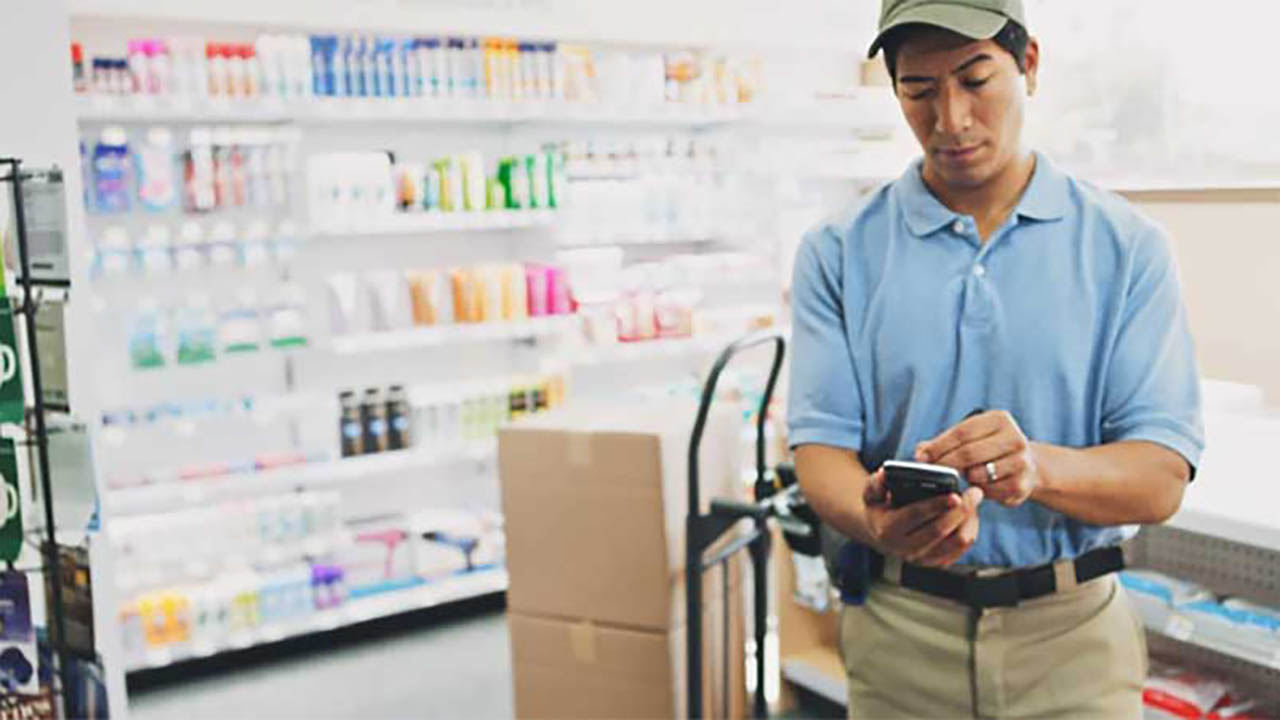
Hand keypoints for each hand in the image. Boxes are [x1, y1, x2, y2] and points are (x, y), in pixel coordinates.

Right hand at [863, 469, 983, 566]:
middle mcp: (905, 548)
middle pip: (940, 530)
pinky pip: (962, 549)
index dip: (936, 505)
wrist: (881, 535)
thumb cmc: (880, 509)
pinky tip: (970, 515)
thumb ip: (876, 483)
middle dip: (961, 511)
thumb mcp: (871, 494)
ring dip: (969, 520)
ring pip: (956, 542)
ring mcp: (922, 559)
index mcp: (888, 529)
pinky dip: (970, 530)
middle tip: (974, 492)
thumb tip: (885, 474)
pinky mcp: (936, 563)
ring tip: (973, 502)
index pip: (915, 516)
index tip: (955, 495)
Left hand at [916, 410, 1040, 507]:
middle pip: (969, 453)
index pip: (962, 432)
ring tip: (961, 475)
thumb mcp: (970, 438)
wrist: (1026, 466)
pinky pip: (988, 491)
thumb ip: (943, 443)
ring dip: (964, 477)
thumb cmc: (988, 449)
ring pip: (978, 473)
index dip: (939, 446)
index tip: (921, 457)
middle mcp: (1015, 438)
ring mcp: (1021, 462)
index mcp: (999, 419)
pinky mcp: (1022, 484)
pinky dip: (978, 490)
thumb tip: (920, 453)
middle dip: (946, 463)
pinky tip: (976, 486)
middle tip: (932, 471)